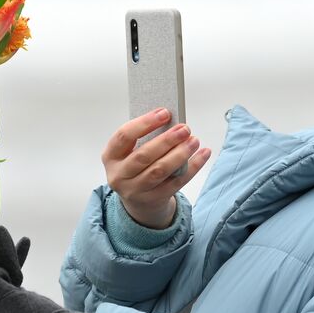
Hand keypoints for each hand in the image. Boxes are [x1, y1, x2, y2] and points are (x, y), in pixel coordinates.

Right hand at [103, 108, 211, 227]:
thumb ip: (145, 138)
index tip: (164, 112)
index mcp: (111, 156)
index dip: (144, 123)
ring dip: (180, 154)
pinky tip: (203, 154)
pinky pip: (176, 183)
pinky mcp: (154, 199)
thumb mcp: (131, 152)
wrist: (138, 200)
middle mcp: (120, 175)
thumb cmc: (136, 166)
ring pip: (159, 171)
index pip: (124, 136)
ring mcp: (136, 190)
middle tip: (184, 128)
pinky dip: (192, 167)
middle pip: (144, 156)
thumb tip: (171, 122)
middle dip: (166, 140)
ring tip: (194, 141)